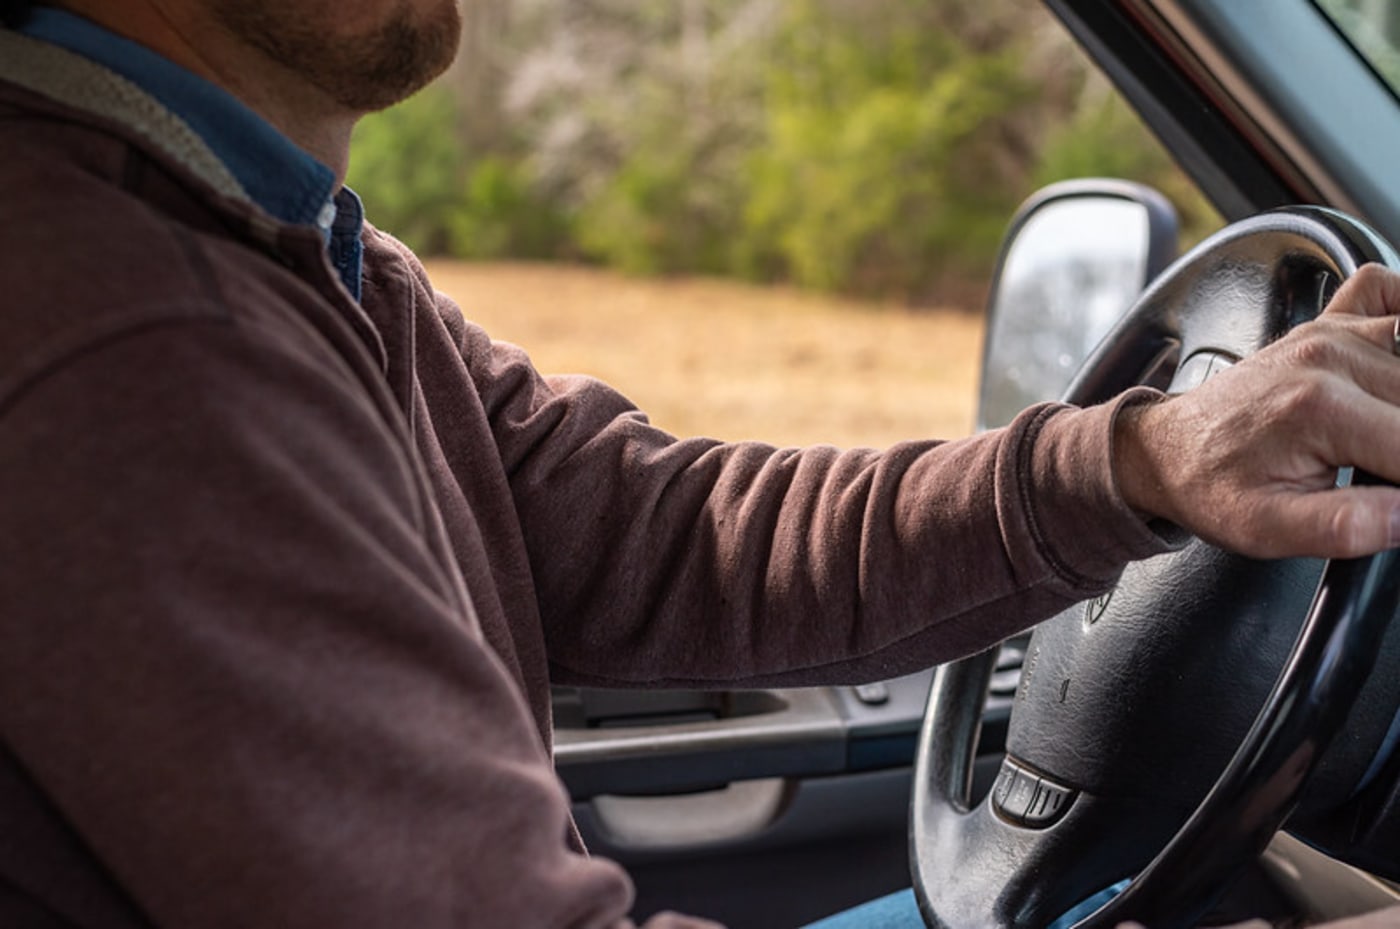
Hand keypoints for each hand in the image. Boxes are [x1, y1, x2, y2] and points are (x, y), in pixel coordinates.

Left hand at [1114, 263, 1399, 558]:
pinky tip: (1395, 370)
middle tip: (1375, 470)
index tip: (1394, 498)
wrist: (1165, 451)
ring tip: (1378, 438)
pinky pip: (1385, 291)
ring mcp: (1330, 333)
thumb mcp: (1268, 528)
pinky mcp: (1327, 324)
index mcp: (1322, 409)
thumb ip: (1346, 526)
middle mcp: (1330, 358)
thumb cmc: (1211, 487)